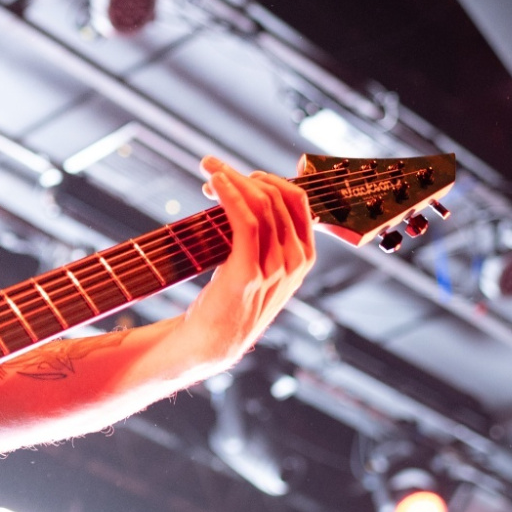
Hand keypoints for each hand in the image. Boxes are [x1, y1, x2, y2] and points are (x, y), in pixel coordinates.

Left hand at [179, 156, 315, 368]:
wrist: (213, 341)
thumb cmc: (231, 299)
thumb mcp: (261, 266)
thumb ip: (268, 237)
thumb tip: (253, 192)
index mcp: (304, 257)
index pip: (298, 199)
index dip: (268, 177)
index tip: (237, 173)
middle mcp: (296, 261)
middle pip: (276, 197)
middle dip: (242, 175)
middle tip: (212, 169)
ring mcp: (275, 269)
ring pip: (261, 204)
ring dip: (232, 179)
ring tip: (207, 170)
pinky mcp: (248, 272)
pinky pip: (244, 220)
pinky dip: (229, 193)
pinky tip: (215, 182)